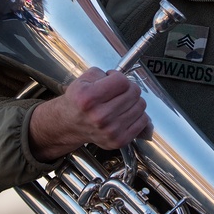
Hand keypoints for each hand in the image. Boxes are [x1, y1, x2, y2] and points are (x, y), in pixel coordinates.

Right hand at [29, 67, 150, 160]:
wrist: (70, 125)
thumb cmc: (79, 102)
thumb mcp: (82, 80)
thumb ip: (103, 73)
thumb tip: (124, 80)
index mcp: (88, 98)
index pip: (122, 81)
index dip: (119, 77)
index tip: (114, 79)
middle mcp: (99, 116)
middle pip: (133, 92)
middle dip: (128, 87)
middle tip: (119, 91)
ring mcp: (111, 130)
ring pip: (141, 105)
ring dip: (134, 101)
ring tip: (121, 102)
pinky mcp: (119, 140)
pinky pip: (143, 121)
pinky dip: (138, 114)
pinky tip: (126, 113)